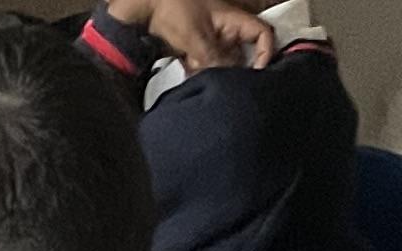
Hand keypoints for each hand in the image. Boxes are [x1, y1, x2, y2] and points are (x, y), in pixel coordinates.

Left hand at [133, 0, 272, 63]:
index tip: (258, 72)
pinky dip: (197, 71)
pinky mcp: (198, 52)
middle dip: (230, 69)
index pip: (263, 34)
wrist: (147, 9)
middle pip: (242, 56)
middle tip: (215, 73)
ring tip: (193, 64)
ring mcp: (213, 41)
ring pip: (222, 65)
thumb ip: (213, 59)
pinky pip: (205, 67)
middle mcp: (227, 31)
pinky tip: (186, 66)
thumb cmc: (173, 10)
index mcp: (234, 20)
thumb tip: (227, 78)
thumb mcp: (195, 37)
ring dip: (210, 71)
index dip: (266, 52)